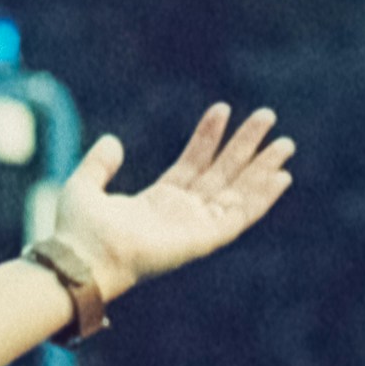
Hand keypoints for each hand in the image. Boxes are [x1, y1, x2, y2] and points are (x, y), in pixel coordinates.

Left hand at [37, 103, 294, 307]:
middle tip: (268, 117)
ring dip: (262, 168)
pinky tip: (280, 176)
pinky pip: (241, 215)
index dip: (208, 136)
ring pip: (238, 192)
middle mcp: (182, 214)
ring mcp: (195, 226)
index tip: (223, 109)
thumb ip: (99, 164)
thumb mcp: (84, 185)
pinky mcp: (204, 238)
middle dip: (246, 146)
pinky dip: (262, 197)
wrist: (82, 256)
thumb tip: (112, 141)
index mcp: (159, 203)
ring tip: (285, 142)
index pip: (193, 163)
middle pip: (223, 174)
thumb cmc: (79, 231)